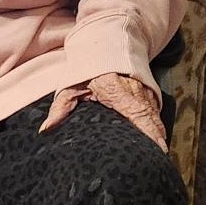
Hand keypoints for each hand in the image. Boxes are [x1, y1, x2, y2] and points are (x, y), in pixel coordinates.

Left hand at [40, 73, 165, 149]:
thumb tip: (46, 128)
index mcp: (117, 90)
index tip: (157, 148)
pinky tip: (155, 144)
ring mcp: (145, 92)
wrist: (106, 44)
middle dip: (157, 141)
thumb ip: (61, 107)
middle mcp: (135, 91)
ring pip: (156, 118)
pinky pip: (155, 114)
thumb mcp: (71, 86)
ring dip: (158, 136)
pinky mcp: (149, 94)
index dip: (149, 131)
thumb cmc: (88, 68)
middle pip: (152, 120)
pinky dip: (156, 128)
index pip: (138, 113)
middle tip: (158, 160)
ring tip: (158, 157)